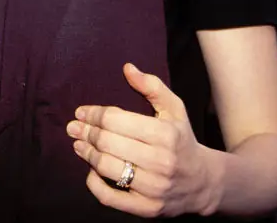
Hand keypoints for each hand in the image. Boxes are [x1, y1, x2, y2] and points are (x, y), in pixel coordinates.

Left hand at [66, 64, 218, 217]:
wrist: (203, 182)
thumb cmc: (181, 139)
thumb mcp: (174, 109)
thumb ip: (152, 86)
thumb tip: (127, 68)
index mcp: (165, 134)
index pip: (115, 120)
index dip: (94, 114)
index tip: (81, 112)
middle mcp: (160, 161)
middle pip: (107, 142)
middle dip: (86, 132)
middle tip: (74, 128)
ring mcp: (153, 187)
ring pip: (106, 167)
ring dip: (86, 154)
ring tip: (78, 145)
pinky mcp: (147, 208)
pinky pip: (109, 196)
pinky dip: (93, 183)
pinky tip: (90, 171)